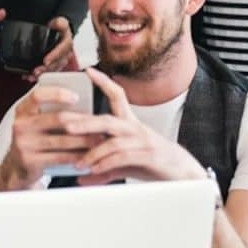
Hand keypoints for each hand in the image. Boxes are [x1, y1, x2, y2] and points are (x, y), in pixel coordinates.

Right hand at [0, 85, 104, 190]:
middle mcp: (21, 125)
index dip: (58, 94)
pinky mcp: (30, 161)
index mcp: (23, 109)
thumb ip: (51, 111)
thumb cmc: (34, 138)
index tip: (77, 97)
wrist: (16, 166)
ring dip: (85, 140)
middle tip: (100, 123)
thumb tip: (84, 104)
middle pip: (58, 119)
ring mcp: (24, 144)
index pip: (38, 95)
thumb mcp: (35, 121)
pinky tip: (88, 154)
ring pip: (63, 140)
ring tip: (99, 139)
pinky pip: (60, 157)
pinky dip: (77, 156)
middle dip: (83, 121)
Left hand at [25, 17, 75, 81]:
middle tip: (36, 71)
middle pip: (56, 64)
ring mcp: (60, 61)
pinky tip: (30, 77)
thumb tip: (55, 23)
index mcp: (67, 43)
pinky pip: (48, 72)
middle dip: (46, 69)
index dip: (53, 56)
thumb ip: (59, 22)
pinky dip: (40, 75)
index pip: (61, 51)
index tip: (45, 61)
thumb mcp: (61, 22)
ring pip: (52, 70)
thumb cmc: (61, 29)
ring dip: (42, 74)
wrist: (61, 33)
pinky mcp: (55, 65)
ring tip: (32, 76)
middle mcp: (65, 54)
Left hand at [62, 68, 203, 185]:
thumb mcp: (126, 163)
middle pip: (107, 119)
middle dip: (85, 122)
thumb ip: (104, 167)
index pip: (118, 95)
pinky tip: (95, 170)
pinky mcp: (148, 156)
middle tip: (64, 124)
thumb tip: (82, 176)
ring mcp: (143, 141)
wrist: (183, 174)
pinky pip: (123, 157)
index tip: (89, 71)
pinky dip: (106, 164)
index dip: (104, 82)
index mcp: (131, 123)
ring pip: (113, 141)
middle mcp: (136, 128)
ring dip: (93, 152)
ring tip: (78, 162)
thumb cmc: (153, 163)